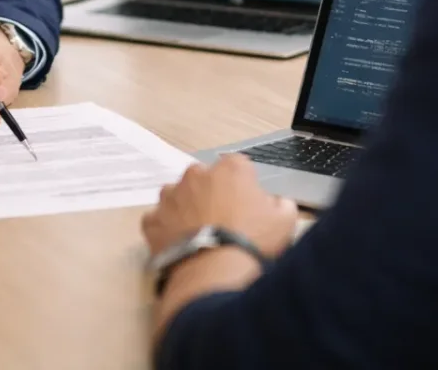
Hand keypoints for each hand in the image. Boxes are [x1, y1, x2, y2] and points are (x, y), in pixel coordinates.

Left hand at [142, 155, 297, 259]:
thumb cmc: (251, 242)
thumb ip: (281, 204)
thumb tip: (278, 202)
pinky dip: (167, 229)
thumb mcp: (284, 222)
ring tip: (200, 234)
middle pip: (204, 179)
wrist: (215, 272)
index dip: (243, 185)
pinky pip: (159, 220)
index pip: (238, 166)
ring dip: (187, 209)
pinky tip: (180, 244)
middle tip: (223, 221)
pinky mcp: (153, 219)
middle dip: (212, 194)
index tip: (247, 203)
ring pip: (178, 196)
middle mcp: (195, 175)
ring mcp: (170, 196)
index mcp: (229, 169)